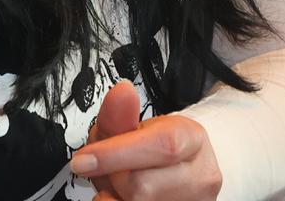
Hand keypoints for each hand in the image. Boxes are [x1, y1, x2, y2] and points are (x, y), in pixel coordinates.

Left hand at [72, 79, 221, 199]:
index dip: (116, 154)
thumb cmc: (158, 147)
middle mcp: (201, 179)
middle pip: (142, 186)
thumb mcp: (138, 126)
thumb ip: (121, 115)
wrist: (181, 172)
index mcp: (194, 141)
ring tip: (119, 182)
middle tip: (111, 168)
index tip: (84, 160)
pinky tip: (123, 197)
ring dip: (115, 196)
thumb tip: (121, 93)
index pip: (161, 147)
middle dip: (114, 177)